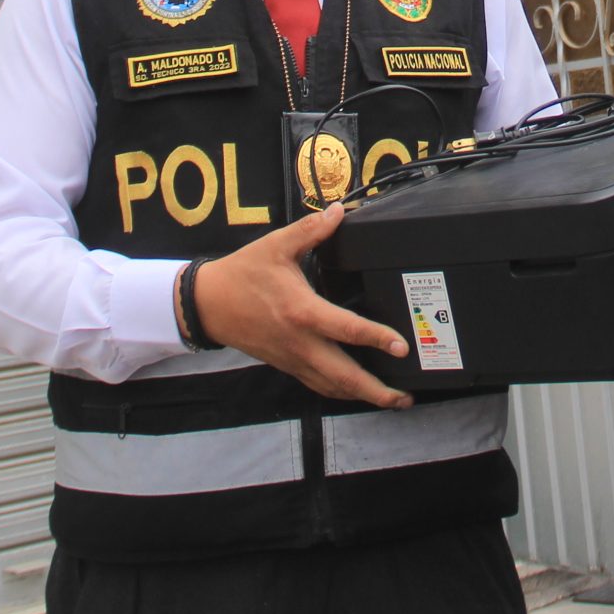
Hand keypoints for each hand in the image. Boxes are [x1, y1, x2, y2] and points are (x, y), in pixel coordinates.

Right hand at [191, 203, 412, 409]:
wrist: (208, 303)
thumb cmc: (242, 275)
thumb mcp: (276, 246)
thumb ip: (311, 230)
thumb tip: (337, 212)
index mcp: (302, 311)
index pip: (347, 330)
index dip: (377, 339)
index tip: (402, 346)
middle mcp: (300, 342)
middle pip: (344, 377)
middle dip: (377, 391)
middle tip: (405, 396)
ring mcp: (293, 358)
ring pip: (333, 387)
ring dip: (363, 397)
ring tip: (392, 400)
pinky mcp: (287, 365)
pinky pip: (318, 385)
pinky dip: (341, 392)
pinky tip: (356, 392)